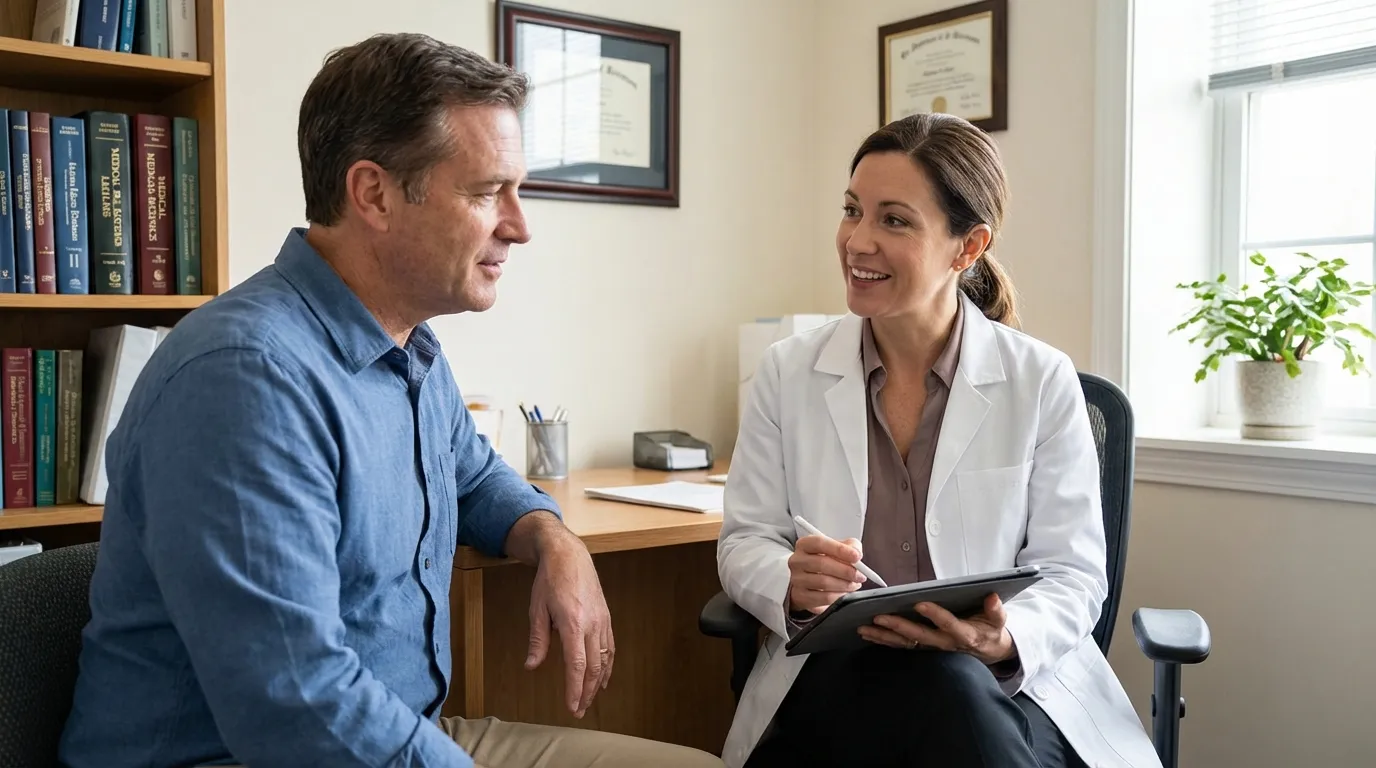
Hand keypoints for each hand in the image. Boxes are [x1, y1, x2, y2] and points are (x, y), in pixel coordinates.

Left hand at [524, 535, 613, 717]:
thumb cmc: (550, 580)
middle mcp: (592, 624)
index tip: (572, 707)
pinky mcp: (606, 617)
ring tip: (590, 699)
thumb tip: (532, 666)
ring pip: (605, 659)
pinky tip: (603, 676)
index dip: (575, 689)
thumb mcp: (537, 609)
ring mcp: (602, 621)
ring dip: (598, 682)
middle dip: (588, 692)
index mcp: (573, 623)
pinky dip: (607, 666)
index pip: (577, 665)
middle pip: (594, 667)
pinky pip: (610, 647)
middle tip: (579, 710)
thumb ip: (538, 640)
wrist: (569, 555)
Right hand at [787, 534, 866, 613]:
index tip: (857, 556)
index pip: (820, 543)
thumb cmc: (825, 561)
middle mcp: (797, 561)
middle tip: (861, 575)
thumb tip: (857, 553)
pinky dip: (839, 596)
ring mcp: (796, 580)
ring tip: (855, 584)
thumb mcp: (836, 548)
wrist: (806, 580)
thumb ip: (849, 546)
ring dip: (845, 584)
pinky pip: (823, 598)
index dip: (840, 549)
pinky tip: (845, 593)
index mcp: (804, 544)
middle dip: (846, 571)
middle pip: (822, 564)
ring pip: (824, 583)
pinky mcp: (800, 597)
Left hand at [859, 593, 1014, 664]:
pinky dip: (884, 641)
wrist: (988, 650)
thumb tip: (993, 597)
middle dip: (899, 627)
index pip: (948, 624)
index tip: (920, 603)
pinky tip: (867, 634)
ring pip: (906, 644)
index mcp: (965, 635)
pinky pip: (902, 646)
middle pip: (920, 637)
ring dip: (884, 636)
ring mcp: (932, 648)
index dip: (935, 615)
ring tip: (863, 627)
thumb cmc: (991, 631)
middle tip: (879, 616)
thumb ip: (996, 611)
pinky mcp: (923, 648)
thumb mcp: (999, 621)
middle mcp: (945, 644)